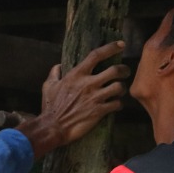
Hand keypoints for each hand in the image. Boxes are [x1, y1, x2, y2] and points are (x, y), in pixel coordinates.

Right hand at [18, 41, 130, 158]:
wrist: (53, 127)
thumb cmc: (50, 107)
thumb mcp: (48, 86)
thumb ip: (54, 74)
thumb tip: (58, 66)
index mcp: (77, 74)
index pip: (96, 55)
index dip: (111, 48)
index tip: (121, 45)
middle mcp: (88, 84)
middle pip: (115, 70)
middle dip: (124, 70)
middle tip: (125, 72)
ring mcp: (95, 98)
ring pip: (119, 87)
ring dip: (121, 88)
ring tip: (120, 91)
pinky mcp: (99, 111)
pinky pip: (117, 104)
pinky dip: (119, 104)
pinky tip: (116, 105)